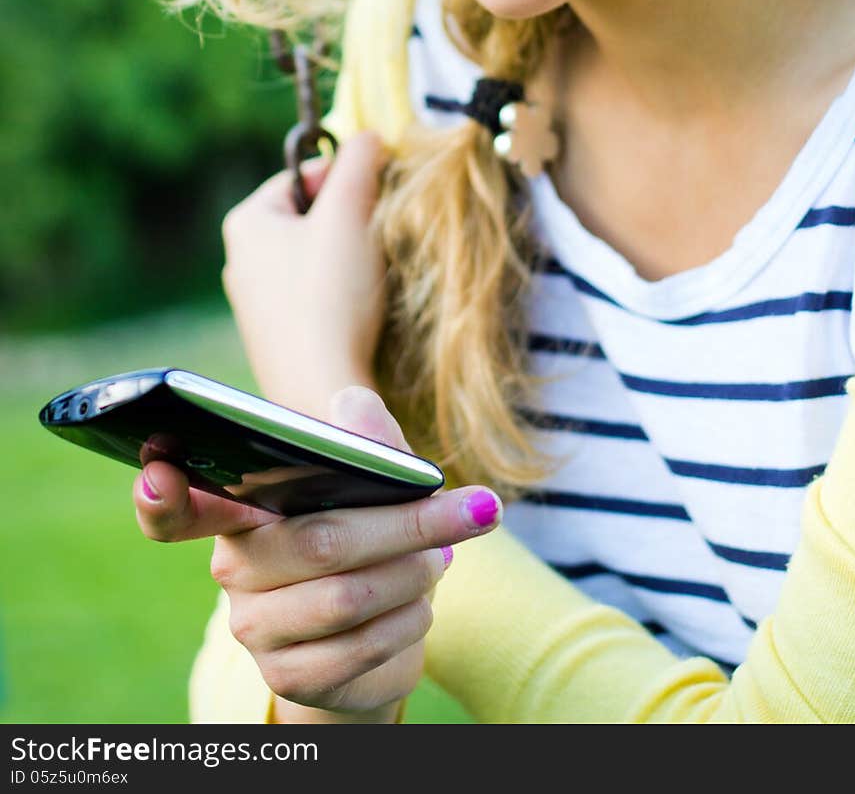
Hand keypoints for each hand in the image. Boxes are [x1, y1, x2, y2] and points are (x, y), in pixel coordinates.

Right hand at [133, 387, 502, 721]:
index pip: (177, 508)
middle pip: (318, 542)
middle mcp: (233, 571)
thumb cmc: (364, 538)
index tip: (159, 474)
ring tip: (441, 557)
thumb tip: (352, 404)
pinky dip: (409, 620)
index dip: (159, 495)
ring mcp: (256, 630)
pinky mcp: (289, 679)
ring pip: (347, 597)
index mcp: (238, 513)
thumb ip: (364, 439)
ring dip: (413, 574)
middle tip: (467, 510)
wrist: (373, 638)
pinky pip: (360, 648)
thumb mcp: (371, 482)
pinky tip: (421, 604)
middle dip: (405, 524)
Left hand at [220, 131, 388, 413]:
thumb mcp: (350, 214)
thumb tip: (370, 136)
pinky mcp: (275, 339)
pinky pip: (312, 296)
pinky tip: (358, 312)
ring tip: (369, 277)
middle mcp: (239, 261)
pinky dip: (339, 295)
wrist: (320, 393)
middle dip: (347, 220)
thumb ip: (360, 163)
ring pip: (312, 258)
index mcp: (246, 222)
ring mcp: (254, 304)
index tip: (377, 193)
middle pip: (307, 217)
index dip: (344, 177)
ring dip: (347, 258)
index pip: (300, 174)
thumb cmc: (331, 297)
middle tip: (376, 235)